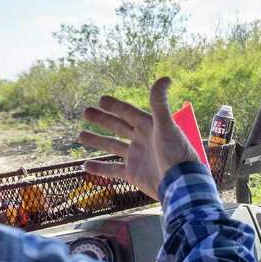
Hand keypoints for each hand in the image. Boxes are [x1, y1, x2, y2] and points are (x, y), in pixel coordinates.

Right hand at [78, 77, 200, 199]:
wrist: (180, 184)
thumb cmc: (175, 153)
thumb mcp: (167, 126)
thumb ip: (160, 103)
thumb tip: (165, 77)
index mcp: (150, 127)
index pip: (129, 113)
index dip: (115, 106)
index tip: (100, 99)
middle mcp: (142, 140)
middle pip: (118, 127)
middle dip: (102, 120)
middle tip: (85, 112)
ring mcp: (137, 157)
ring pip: (112, 146)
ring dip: (97, 141)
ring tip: (80, 135)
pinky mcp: (133, 174)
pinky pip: (112, 170)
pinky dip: (99, 168)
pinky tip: (85, 165)